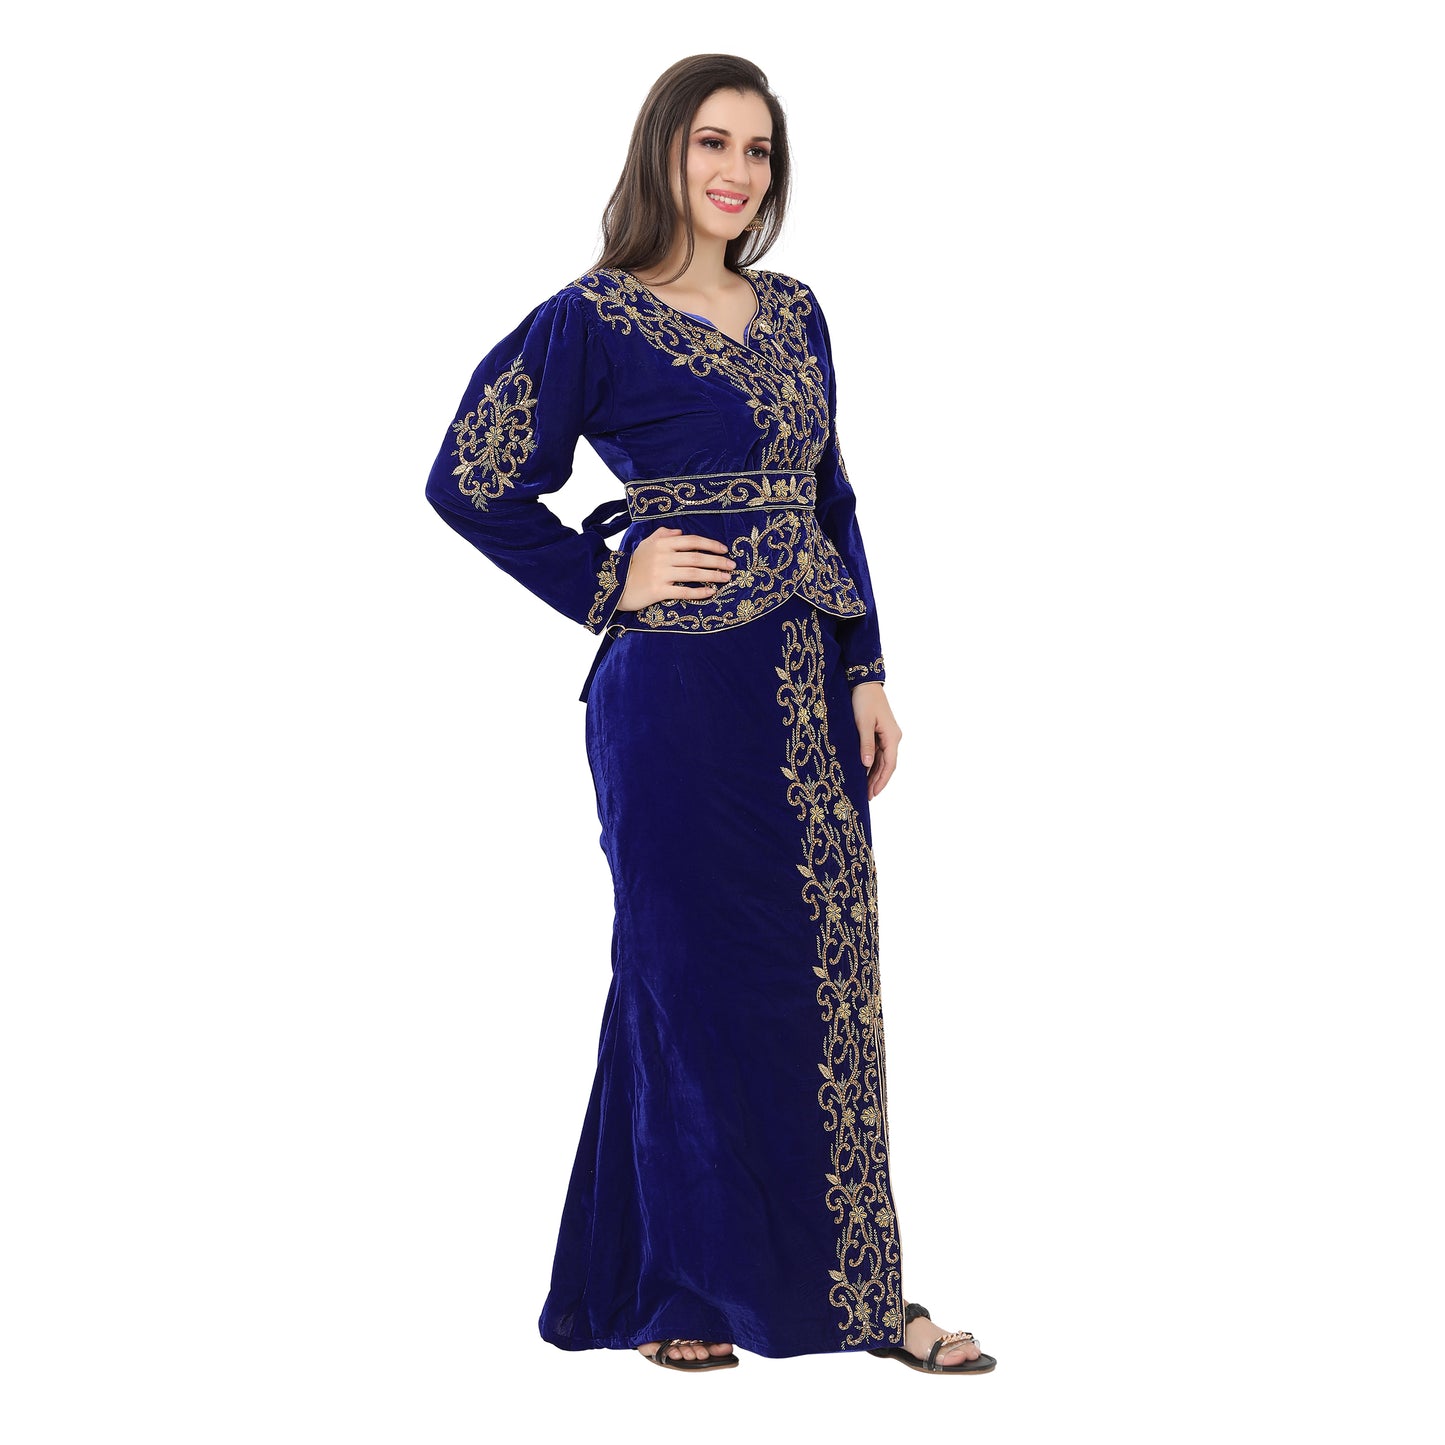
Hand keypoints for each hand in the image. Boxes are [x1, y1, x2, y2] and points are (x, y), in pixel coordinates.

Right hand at [617, 526, 736, 611]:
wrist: (614, 584)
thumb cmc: (634, 565)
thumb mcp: (646, 544)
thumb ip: (663, 535)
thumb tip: (681, 532)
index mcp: (662, 544)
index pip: (692, 541)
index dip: (711, 544)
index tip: (725, 550)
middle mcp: (663, 557)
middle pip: (697, 557)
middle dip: (717, 561)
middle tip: (732, 566)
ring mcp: (661, 574)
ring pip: (693, 573)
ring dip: (713, 575)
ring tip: (726, 578)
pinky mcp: (658, 590)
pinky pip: (683, 590)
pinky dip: (698, 591)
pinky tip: (710, 592)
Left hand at [851, 682, 899, 799]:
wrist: (865, 683)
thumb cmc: (863, 701)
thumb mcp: (863, 723)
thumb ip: (866, 744)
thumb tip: (867, 765)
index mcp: (892, 736)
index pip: (889, 764)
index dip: (882, 781)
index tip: (874, 794)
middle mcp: (893, 738)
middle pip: (887, 765)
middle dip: (878, 781)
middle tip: (868, 797)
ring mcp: (888, 735)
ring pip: (883, 760)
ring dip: (875, 774)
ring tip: (865, 789)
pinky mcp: (881, 733)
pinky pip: (878, 753)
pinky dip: (872, 764)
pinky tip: (864, 773)